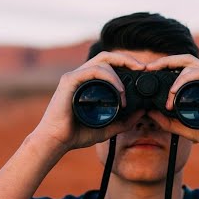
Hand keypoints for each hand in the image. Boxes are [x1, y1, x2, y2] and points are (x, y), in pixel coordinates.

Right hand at [31, 51, 145, 151]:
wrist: (56, 141)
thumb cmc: (76, 134)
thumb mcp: (108, 128)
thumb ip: (125, 121)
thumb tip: (143, 111)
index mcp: (89, 82)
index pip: (109, 64)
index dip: (127, 63)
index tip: (142, 72)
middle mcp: (82, 75)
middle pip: (107, 56)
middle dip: (127, 59)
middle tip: (142, 67)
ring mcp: (75, 76)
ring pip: (102, 61)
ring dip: (119, 74)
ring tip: (125, 94)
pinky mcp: (69, 80)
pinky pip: (93, 71)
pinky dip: (109, 77)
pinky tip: (118, 91)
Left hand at [146, 54, 198, 156]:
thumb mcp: (187, 129)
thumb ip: (169, 122)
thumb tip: (150, 113)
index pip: (182, 67)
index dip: (165, 65)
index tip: (149, 72)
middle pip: (185, 59)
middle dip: (165, 61)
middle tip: (149, 68)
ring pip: (191, 65)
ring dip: (174, 77)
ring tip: (167, 96)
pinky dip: (184, 80)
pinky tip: (175, 92)